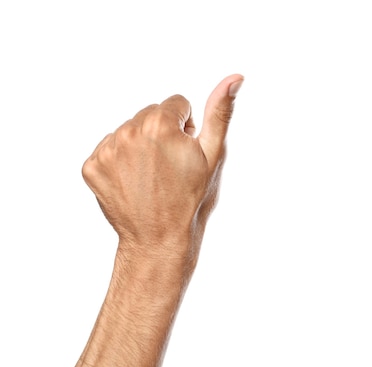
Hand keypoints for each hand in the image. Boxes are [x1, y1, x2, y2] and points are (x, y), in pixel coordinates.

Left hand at [82, 74, 242, 258]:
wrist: (160, 239)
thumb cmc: (193, 199)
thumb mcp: (214, 155)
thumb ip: (220, 112)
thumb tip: (235, 78)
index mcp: (160, 123)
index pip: (177, 104)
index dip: (187, 129)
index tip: (186, 155)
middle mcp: (129, 131)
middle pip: (150, 115)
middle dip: (162, 134)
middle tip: (171, 168)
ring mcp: (107, 150)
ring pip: (129, 131)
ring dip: (141, 146)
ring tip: (152, 177)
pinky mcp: (92, 167)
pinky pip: (110, 149)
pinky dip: (121, 162)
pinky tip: (134, 182)